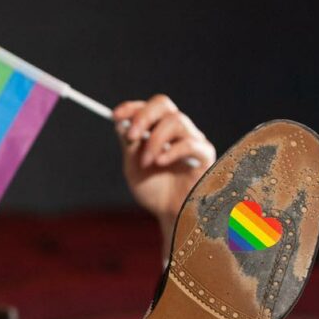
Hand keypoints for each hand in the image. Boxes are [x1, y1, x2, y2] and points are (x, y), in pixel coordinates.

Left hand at [114, 95, 215, 252]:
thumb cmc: (153, 190)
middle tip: (131, 136)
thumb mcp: (133, 167)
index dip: (131, 107)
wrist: (168, 214)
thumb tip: (121, 123)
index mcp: (158, 129)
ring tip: (146, 162)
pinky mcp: (204, 154)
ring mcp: (192, 139)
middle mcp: (176, 130)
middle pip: (162, 104)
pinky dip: (171, 151)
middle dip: (143, 117)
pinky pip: (190, 143)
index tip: (115, 116)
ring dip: (155, 140)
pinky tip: (160, 163)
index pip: (147, 107)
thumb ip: (129, 145)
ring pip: (176, 121)